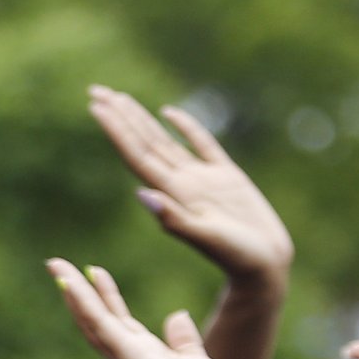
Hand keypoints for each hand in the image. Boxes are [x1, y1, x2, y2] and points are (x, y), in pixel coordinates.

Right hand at [47, 260, 229, 358]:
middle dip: (77, 290)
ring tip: (55, 264)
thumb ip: (184, 339)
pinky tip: (69, 282)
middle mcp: (125, 352)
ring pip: (90, 315)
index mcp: (142, 353)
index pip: (118, 318)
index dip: (106, 295)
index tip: (95, 272)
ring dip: (72, 290)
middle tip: (58, 265)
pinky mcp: (122, 351)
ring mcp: (120, 352)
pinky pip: (98, 321)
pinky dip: (82, 301)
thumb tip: (176, 315)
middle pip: (95, 315)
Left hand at [89, 87, 291, 288]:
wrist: (263, 268)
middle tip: (96, 90)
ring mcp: (202, 179)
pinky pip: (201, 144)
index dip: (117, 129)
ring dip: (141, 119)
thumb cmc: (237, 257)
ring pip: (164, 140)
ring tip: (119, 98)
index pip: (136, 154)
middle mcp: (181, 183)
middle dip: (120, 116)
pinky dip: (185, 126)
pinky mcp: (226, 177)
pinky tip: (168, 112)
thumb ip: (174, 219)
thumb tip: (141, 195)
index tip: (96, 106)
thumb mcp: (206, 238)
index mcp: (172, 193)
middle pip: (143, 142)